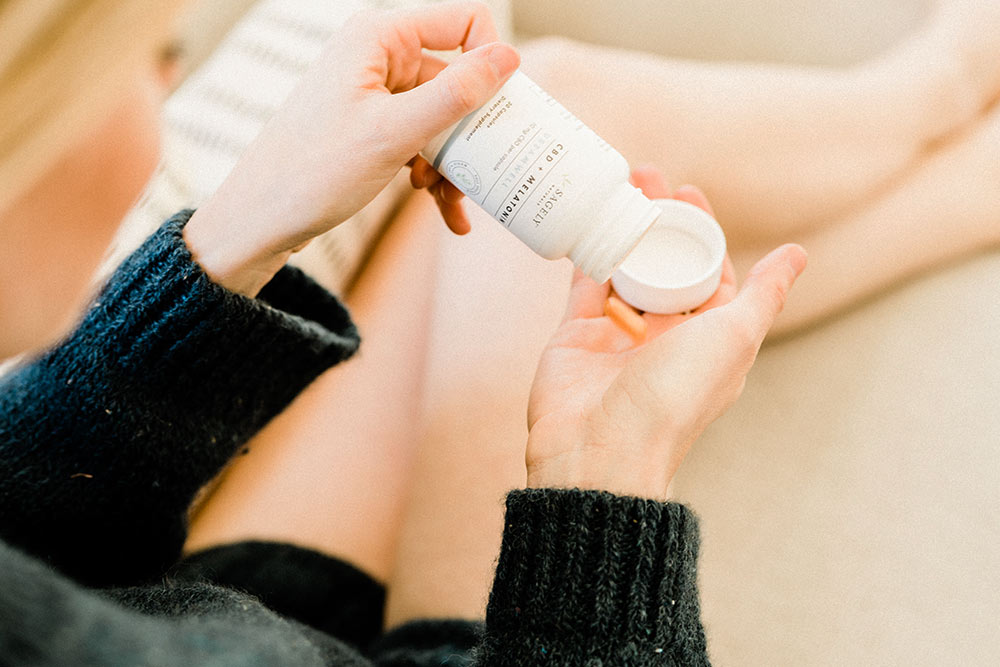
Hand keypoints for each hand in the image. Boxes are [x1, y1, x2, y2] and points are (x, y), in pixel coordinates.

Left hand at [184, 1, 519, 295]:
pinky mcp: (373, 128)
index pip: (463, 20)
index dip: (491, 60)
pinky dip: (437, 174)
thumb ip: (454, 94)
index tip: (500, 111)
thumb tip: (508, 59)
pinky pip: (422, 141)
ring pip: (442, 117)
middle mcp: (378, 56)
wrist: (261, 219)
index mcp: (378, 37)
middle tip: (484, 168)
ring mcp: (375, 94)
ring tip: (451, 199)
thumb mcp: (395, 134)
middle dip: (472, 129)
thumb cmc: (313, 172)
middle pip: (457, 77)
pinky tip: (445, 210)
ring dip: (455, 161)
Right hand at [524, 166, 806, 500]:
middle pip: (662, 265)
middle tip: (646, 177)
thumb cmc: (676, 397)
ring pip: (622, 268)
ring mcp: (617, 335)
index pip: (708, 273)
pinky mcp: (575, 336)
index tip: (686, 195)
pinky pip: (583, 284)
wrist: (601, 448)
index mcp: (706, 340)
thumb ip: (764, 294)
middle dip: (657, 221)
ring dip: (622, 228)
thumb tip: (799, 254)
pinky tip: (587, 218)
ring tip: (616, 187)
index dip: (700, 233)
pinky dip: (586, 251)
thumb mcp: (735, 337)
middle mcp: (663, 337)